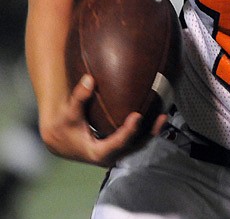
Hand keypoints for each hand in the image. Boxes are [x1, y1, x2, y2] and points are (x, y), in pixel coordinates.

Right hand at [40, 74, 166, 167]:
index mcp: (97, 152)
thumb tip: (88, 79)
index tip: (137, 116)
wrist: (60, 139)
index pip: (116, 144)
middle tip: (161, 117)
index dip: (128, 132)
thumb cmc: (64, 126)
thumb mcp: (68, 113)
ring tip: (165, 116)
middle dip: (149, 133)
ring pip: (138, 145)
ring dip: (152, 132)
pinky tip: (158, 113)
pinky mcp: (119, 146)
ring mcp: (116, 152)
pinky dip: (147, 129)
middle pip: (134, 147)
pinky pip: (137, 140)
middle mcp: (109, 156)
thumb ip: (78, 97)